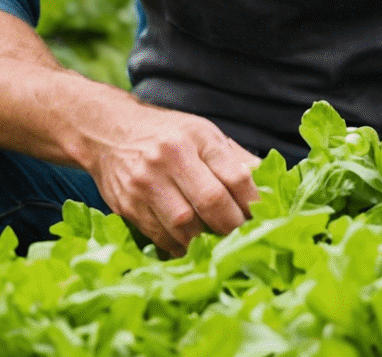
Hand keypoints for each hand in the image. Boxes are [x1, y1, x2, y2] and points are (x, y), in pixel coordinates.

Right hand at [79, 101, 261, 256]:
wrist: (107, 133)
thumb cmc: (166, 135)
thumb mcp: (204, 134)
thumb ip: (237, 160)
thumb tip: (273, 186)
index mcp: (195, 138)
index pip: (235, 176)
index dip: (255, 204)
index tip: (266, 218)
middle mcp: (168, 157)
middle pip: (212, 203)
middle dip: (233, 227)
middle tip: (246, 238)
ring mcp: (145, 183)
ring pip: (185, 226)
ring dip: (208, 242)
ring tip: (220, 244)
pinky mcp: (128, 205)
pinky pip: (162, 237)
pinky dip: (182, 247)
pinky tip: (193, 245)